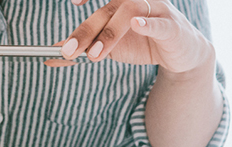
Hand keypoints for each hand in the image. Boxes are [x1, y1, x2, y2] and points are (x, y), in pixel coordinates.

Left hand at [49, 0, 213, 73]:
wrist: (180, 56)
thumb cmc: (142, 43)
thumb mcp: (109, 46)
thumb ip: (83, 47)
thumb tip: (51, 55)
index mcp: (121, 0)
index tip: (74, 3)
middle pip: (109, 7)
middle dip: (87, 29)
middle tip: (69, 50)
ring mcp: (157, 10)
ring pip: (130, 12)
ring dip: (110, 34)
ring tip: (95, 55)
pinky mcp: (173, 27)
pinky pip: (160, 23)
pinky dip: (147, 24)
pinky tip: (136, 26)